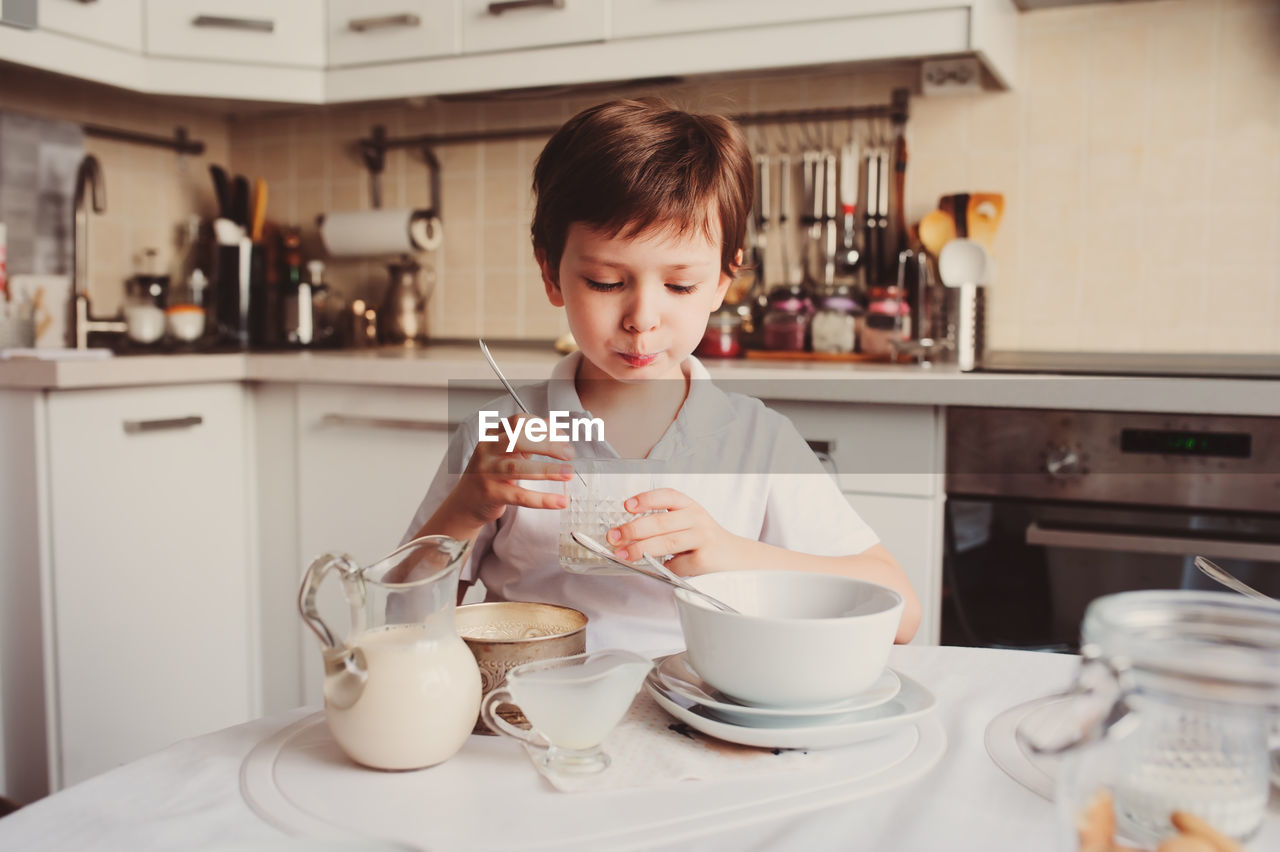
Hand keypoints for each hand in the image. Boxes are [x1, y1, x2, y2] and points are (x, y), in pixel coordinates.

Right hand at [445, 415, 573, 527]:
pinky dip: (542, 499)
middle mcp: (487, 450)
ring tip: (568, 473)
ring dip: (547, 470)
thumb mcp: (507, 452)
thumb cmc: (491, 474)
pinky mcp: (490, 494)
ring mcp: (486, 472)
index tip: (562, 436)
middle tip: (569, 453)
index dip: (543, 427)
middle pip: (518, 440)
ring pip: (518, 468)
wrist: (466, 502)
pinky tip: (559, 501)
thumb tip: (557, 431)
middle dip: (548, 445)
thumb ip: (530, 440)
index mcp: (493, 435)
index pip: (519, 422)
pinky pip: (520, 496)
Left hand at [604, 488, 744, 576]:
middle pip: (661, 522)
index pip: (668, 496)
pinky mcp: (705, 559)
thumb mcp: (689, 524)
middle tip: (614, 536)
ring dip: (640, 549)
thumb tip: (626, 536)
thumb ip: (664, 525)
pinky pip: (677, 565)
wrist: (738, 558)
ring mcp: (703, 538)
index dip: (647, 498)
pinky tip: (661, 568)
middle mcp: (697, 518)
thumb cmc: (705, 541)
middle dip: (633, 529)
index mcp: (690, 506)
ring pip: (666, 543)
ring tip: (623, 554)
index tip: (627, 506)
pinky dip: (665, 568)